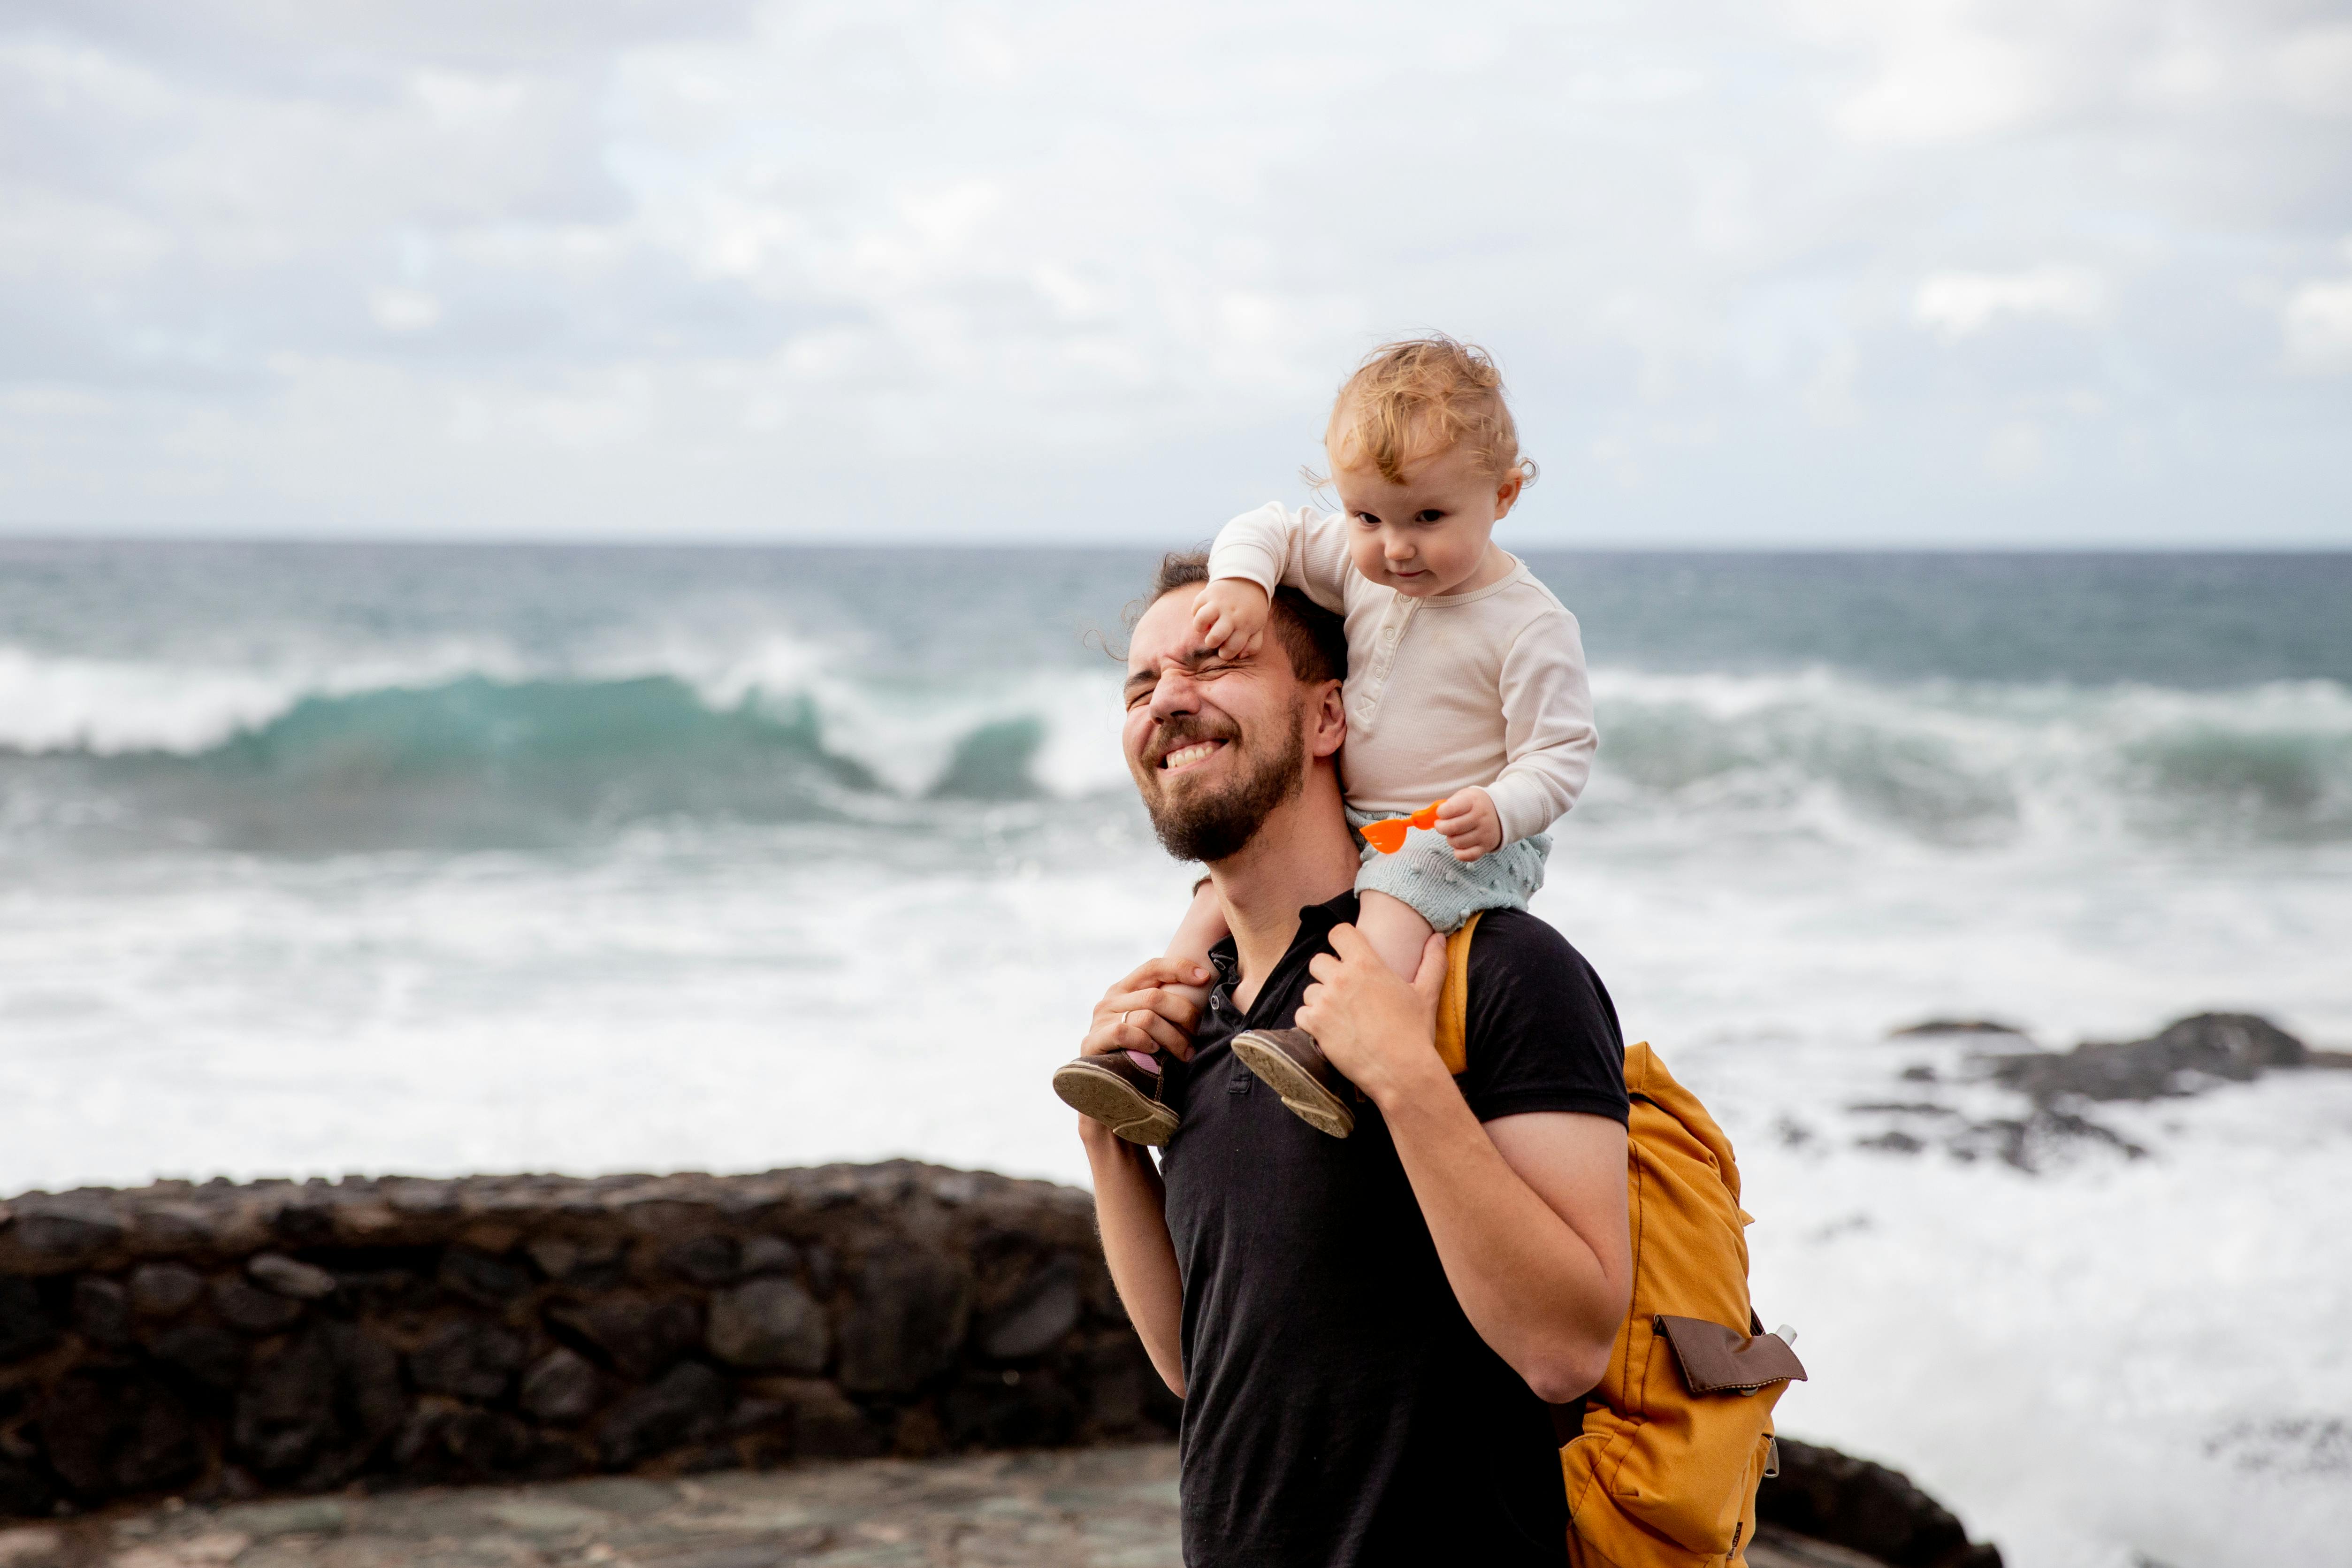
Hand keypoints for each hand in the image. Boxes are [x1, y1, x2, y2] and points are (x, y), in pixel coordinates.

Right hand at [1081, 956, 1210, 1065]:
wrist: (1099, 1080)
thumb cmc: (1132, 1048)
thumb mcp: (1145, 1021)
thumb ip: (1162, 1007)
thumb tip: (1203, 992)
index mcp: (1125, 988)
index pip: (1153, 967)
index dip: (1180, 968)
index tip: (1205, 978)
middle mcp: (1111, 999)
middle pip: (1155, 997)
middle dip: (1183, 1014)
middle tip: (1197, 1032)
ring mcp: (1101, 1020)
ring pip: (1146, 1018)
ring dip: (1173, 1037)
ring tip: (1185, 1052)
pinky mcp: (1093, 1040)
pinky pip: (1125, 1033)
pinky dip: (1145, 1042)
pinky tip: (1154, 1052)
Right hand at [1188, 579, 1269, 659]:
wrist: (1248, 578)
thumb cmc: (1252, 608)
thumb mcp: (1259, 626)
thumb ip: (1253, 644)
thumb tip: (1240, 656)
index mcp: (1245, 625)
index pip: (1232, 648)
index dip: (1226, 653)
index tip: (1224, 649)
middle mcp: (1232, 614)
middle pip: (1215, 637)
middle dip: (1212, 642)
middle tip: (1214, 638)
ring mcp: (1219, 603)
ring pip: (1201, 620)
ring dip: (1200, 627)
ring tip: (1205, 626)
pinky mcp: (1208, 593)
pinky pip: (1195, 607)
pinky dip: (1196, 612)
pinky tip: (1204, 612)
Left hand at [1294, 924, 1451, 1110]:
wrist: (1402, 1071)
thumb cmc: (1415, 1033)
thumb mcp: (1427, 994)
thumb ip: (1433, 962)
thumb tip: (1439, 938)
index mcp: (1366, 964)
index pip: (1339, 933)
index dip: (1341, 941)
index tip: (1346, 954)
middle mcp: (1341, 978)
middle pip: (1318, 961)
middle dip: (1328, 974)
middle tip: (1344, 992)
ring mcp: (1325, 1001)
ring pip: (1309, 991)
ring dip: (1320, 1001)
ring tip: (1340, 1017)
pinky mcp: (1315, 1025)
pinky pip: (1301, 1014)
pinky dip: (1311, 1023)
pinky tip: (1330, 1032)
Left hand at [1435, 787, 1501, 861]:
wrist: (1501, 812)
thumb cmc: (1474, 804)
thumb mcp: (1463, 797)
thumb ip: (1446, 805)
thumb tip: (1424, 817)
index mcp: (1473, 802)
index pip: (1450, 809)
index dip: (1440, 813)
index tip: (1440, 813)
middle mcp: (1480, 818)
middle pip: (1452, 828)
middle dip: (1441, 827)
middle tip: (1441, 825)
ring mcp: (1484, 833)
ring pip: (1456, 842)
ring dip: (1450, 839)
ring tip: (1454, 833)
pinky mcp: (1486, 847)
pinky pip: (1466, 856)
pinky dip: (1459, 853)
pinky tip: (1459, 845)